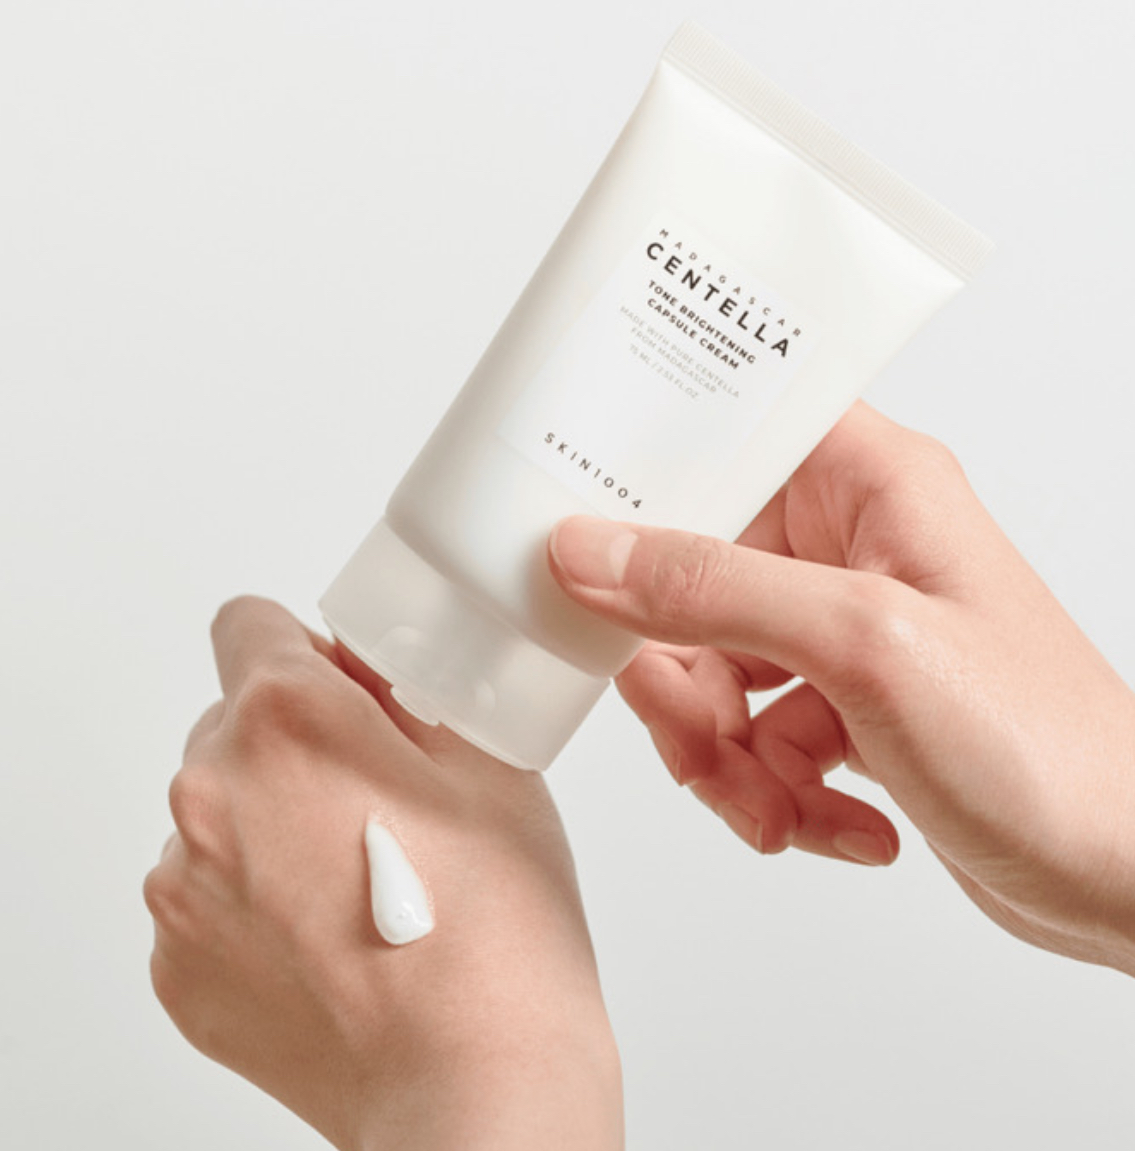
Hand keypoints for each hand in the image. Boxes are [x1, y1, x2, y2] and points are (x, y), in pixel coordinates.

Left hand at [144, 597, 621, 1150]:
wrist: (475, 1081)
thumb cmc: (496, 929)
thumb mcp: (488, 762)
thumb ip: (410, 690)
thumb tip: (366, 666)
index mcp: (287, 720)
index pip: (248, 624)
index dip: (302, 649)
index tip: (339, 690)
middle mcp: (211, 793)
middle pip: (233, 723)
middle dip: (295, 742)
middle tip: (374, 801)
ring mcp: (182, 887)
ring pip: (220, 813)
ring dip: (271, 824)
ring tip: (355, 883)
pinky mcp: (175, 966)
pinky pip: (205, 896)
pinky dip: (253, 902)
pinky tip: (327, 938)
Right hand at [548, 403, 1134, 975]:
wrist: (1121, 873)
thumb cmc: (1049, 750)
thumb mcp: (865, 648)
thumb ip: (717, 591)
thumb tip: (595, 551)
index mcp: (869, 484)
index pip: (725, 434)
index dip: (647, 481)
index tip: (592, 546)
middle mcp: (848, 546)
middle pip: (690, 578)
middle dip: (684, 681)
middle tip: (707, 740)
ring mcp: (840, 628)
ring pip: (708, 669)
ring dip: (726, 757)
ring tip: (781, 806)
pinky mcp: (840, 702)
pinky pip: (749, 733)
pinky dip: (772, 790)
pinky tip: (835, 818)